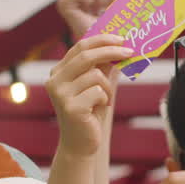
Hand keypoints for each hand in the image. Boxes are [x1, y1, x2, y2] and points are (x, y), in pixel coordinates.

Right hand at [46, 35, 132, 156]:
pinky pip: (98, 91)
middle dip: (111, 51)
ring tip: (104, 99)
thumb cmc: (89, 113)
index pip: (80, 47)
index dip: (102, 40)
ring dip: (108, 87)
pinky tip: (99, 109)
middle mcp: (54, 80)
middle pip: (86, 55)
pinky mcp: (71, 107)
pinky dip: (105, 99)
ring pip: (96, 75)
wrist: (80, 144)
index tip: (121, 39)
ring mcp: (60, 94)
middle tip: (129, 51)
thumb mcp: (96, 85)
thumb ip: (102, 67)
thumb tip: (117, 45)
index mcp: (58, 72)